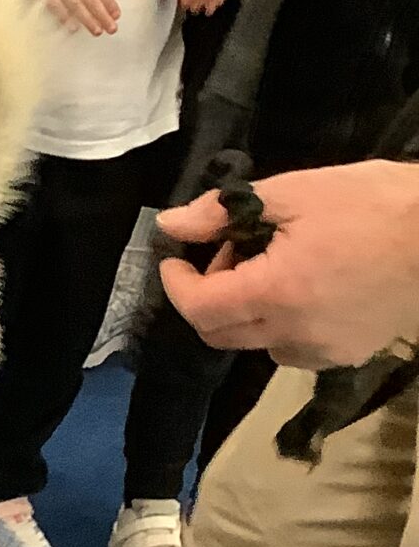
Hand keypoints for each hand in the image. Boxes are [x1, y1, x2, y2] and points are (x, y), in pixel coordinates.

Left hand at [158, 160, 418, 365]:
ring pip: (255, 344)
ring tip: (270, 265)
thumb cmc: (374, 204)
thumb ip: (222, 213)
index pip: (198, 308)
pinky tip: (303, 287)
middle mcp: (293, 334)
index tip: (176, 257)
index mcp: (275, 292)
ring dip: (244, 311)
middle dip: (207, 296)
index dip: (176, 284)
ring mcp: (324, 350)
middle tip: (228, 252)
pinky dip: (280, 324)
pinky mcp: (349, 354)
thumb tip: (172, 224)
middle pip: (218, 334)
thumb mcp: (294, 192)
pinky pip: (294, 349)